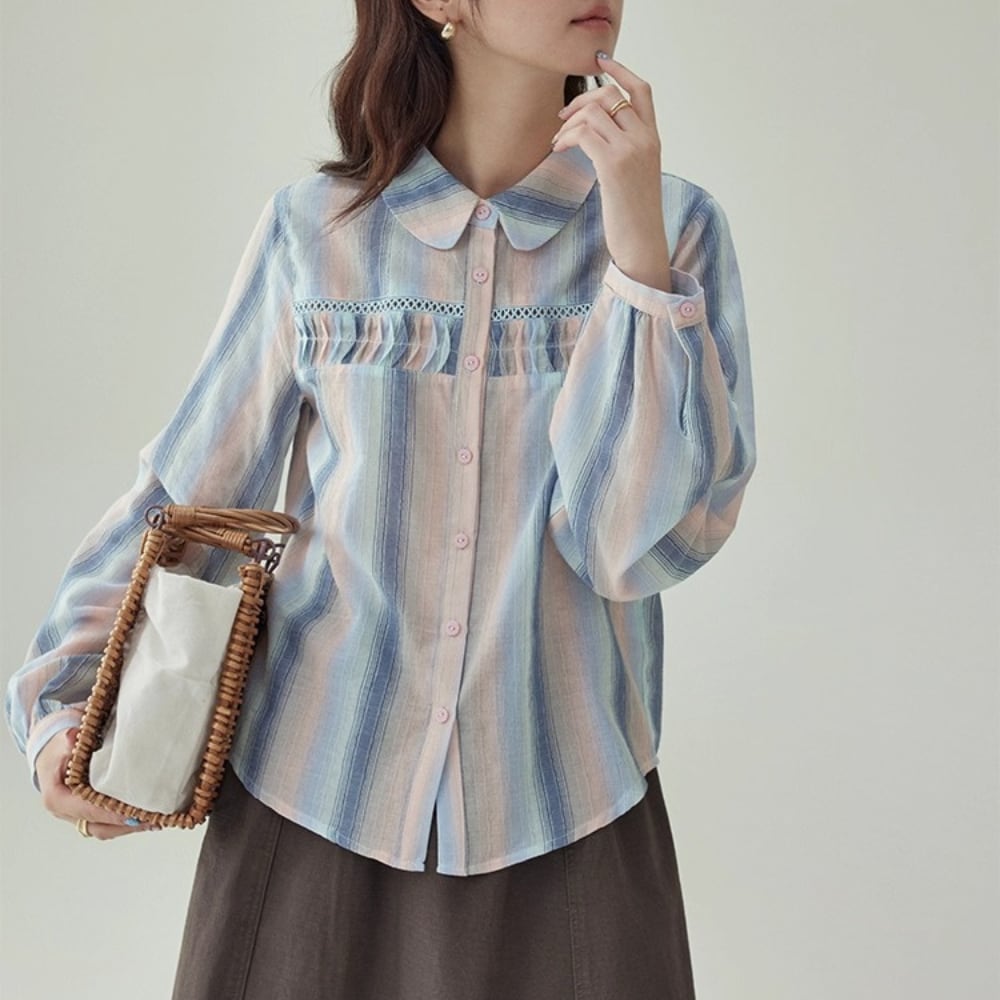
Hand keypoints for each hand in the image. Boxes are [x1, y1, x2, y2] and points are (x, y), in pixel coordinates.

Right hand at [36, 727, 157, 839]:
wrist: (54, 755)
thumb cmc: (59, 750)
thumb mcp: (61, 742)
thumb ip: (68, 741)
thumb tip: (73, 737)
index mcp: (57, 798)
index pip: (86, 810)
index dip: (109, 812)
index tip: (131, 812)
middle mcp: (66, 813)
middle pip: (98, 826)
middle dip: (125, 824)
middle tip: (150, 817)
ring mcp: (77, 817)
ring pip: (105, 830)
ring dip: (129, 827)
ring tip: (154, 820)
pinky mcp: (89, 816)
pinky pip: (108, 825)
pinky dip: (127, 823)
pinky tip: (147, 819)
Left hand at [552, 52, 672, 292]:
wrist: (642, 243)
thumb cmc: (635, 215)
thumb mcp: (636, 176)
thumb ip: (626, 150)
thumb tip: (598, 137)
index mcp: (653, 138)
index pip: (641, 90)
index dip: (621, 70)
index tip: (601, 61)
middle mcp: (645, 139)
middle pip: (611, 95)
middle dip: (582, 99)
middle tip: (563, 118)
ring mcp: (631, 150)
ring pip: (595, 111)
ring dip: (569, 121)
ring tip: (559, 141)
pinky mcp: (613, 166)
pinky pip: (584, 133)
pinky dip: (567, 136)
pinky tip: (560, 149)